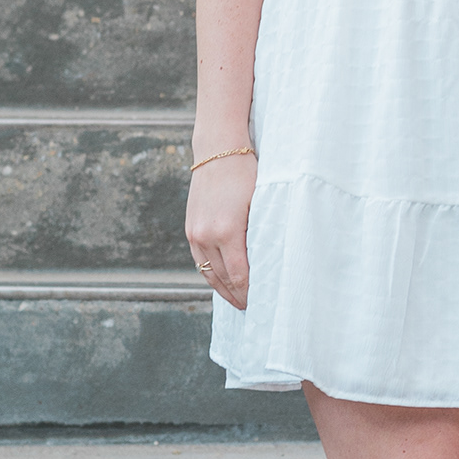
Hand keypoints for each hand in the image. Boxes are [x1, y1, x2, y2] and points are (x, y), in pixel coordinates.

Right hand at [185, 151, 255, 308]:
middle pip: (224, 279)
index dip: (250, 293)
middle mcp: (207, 235)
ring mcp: (195, 233)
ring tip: (238, 300)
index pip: (240, 276)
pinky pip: (200, 261)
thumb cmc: (246, 174)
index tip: (262, 302)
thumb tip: (268, 263)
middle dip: (238, 296)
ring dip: (223, 289)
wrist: (218, 150)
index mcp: (228, 231)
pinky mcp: (190, 229)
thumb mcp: (260, 203)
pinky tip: (223, 281)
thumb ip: (260, 234)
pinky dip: (211, 274)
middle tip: (253, 308)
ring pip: (209, 273)